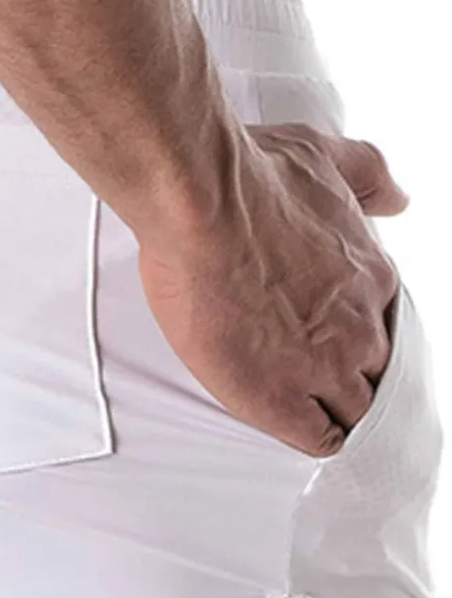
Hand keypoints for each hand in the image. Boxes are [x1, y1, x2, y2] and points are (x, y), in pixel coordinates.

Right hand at [136, 123, 408, 456]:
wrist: (201, 206)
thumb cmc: (251, 178)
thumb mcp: (325, 158)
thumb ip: (367, 177)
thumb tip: (395, 197)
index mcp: (371, 277)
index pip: (384, 329)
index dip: (356, 338)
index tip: (329, 337)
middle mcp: (359, 328)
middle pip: (375, 375)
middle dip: (351, 377)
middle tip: (313, 375)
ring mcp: (321, 367)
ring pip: (354, 413)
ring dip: (334, 411)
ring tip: (304, 408)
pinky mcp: (277, 398)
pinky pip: (318, 439)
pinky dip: (313, 436)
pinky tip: (296, 425)